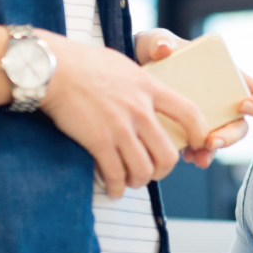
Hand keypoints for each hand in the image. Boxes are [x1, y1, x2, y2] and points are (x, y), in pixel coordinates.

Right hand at [39, 31, 206, 196]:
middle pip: (168, 154)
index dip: (199, 133)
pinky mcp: (100, 142)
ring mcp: (121, 128)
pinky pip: (116, 175)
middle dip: (163, 170)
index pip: (190, 113)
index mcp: (150, 88)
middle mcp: (141, 110)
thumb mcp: (124, 65)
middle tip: (153, 171)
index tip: (198, 143)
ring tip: (131, 181)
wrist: (53, 69)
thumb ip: (141, 83)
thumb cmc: (83, 63)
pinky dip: (116, 187)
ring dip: (139, 181)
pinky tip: (112, 189)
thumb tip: (148, 93)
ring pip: (144, 170)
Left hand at [133, 30, 252, 170]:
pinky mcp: (190, 132)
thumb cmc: (151, 52)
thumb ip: (159, 41)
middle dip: (231, 136)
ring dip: (213, 151)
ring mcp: (208, 119)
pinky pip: (201, 149)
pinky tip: (187, 157)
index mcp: (226, 77)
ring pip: (222, 139)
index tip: (243, 106)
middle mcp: (222, 101)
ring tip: (198, 157)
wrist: (129, 74)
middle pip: (240, 124)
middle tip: (212, 141)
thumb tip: (163, 48)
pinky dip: (197, 155)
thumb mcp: (154, 42)